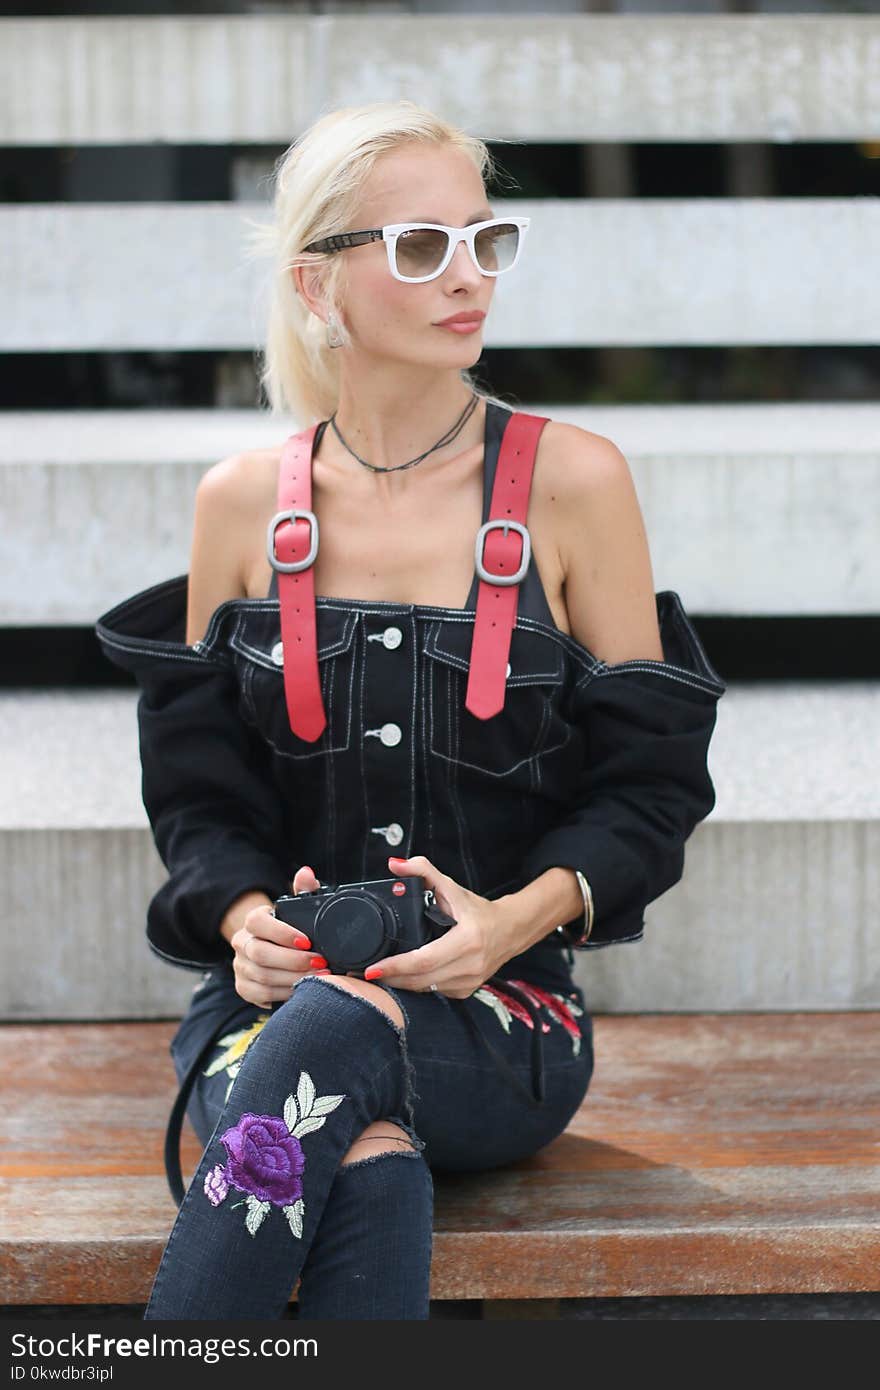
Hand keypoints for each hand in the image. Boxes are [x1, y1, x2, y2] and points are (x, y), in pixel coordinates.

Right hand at [230, 865, 329, 1007]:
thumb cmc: (292, 927)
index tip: (308, 941)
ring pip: (262, 976)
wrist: (276, 950)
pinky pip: (261, 994)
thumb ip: (305, 890)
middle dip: (294, 961)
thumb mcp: (299, 908)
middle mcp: (241, 942)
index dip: (282, 933)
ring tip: (319, 978)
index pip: (258, 922)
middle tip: (321, 964)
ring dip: (293, 979)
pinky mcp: (243, 987)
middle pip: (260, 953)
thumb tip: (306, 873)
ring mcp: (240, 966)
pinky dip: (284, 993)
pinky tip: (302, 990)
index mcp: (253, 921)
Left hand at [363, 854, 503, 998]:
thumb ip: (423, 872)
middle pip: (420, 980)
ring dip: (401, 984)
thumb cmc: (480, 911)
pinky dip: (417, 985)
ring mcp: (469, 981)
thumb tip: (395, 865)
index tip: (373, 968)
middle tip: (367, 972)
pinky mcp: (466, 991)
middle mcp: (470, 965)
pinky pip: (435, 992)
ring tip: (381, 975)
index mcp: (467, 940)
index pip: (423, 960)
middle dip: (391, 978)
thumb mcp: (452, 888)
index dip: (396, 966)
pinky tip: (405, 977)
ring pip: (426, 989)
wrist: (511, 930)